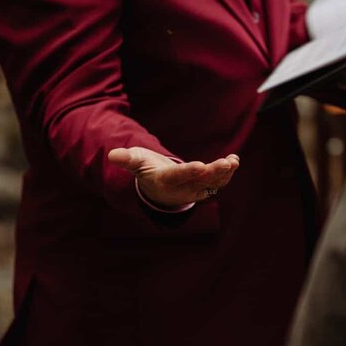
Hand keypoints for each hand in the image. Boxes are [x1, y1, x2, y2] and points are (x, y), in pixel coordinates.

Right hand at [108, 147, 239, 208]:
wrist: (158, 187)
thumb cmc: (147, 169)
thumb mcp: (136, 162)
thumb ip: (127, 159)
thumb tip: (112, 155)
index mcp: (165, 181)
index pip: (178, 177)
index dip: (189, 172)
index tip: (200, 166)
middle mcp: (182, 189)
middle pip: (199, 181)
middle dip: (213, 172)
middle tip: (225, 163)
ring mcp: (195, 190)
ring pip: (212, 184)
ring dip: (224, 173)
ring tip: (233, 161)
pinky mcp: (204, 188)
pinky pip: (218, 183)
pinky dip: (227, 174)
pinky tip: (234, 161)